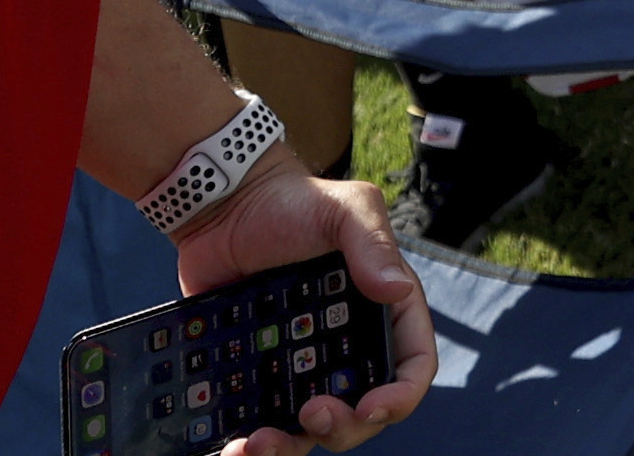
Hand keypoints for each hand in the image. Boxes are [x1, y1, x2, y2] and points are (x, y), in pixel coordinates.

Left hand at [171, 145, 432, 449]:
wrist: (222, 206)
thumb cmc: (294, 201)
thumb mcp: (347, 209)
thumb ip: (373, 243)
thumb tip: (395, 290)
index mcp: (381, 313)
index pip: (410, 366)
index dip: (401, 396)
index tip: (372, 407)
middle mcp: (346, 348)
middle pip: (362, 412)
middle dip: (344, 427)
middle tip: (312, 412)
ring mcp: (300, 365)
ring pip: (309, 429)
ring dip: (291, 447)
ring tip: (259, 443)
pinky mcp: (257, 375)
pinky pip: (260, 422)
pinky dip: (250, 444)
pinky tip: (234, 446)